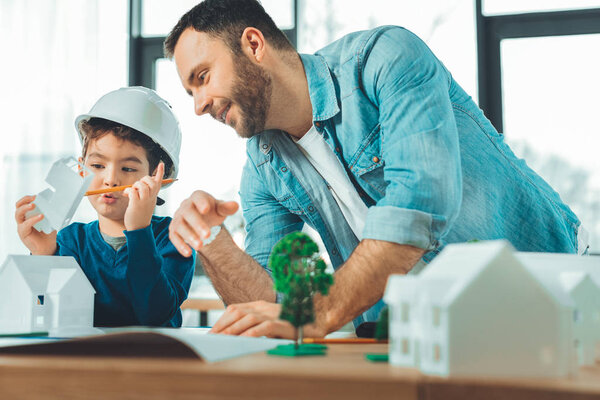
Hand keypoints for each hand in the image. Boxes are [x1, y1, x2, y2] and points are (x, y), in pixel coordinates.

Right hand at [15, 195, 56, 254]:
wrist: (47, 248)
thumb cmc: (47, 235)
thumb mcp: (51, 222)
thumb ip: (52, 215)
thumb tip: (61, 206)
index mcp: (28, 216)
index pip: (23, 204)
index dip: (27, 198)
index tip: (35, 195)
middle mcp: (23, 220)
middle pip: (18, 207)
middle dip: (25, 200)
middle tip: (33, 198)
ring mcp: (22, 226)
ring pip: (18, 214)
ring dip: (25, 208)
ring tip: (34, 205)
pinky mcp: (23, 233)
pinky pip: (25, 224)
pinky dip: (33, 219)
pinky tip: (40, 216)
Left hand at [123, 162, 163, 230]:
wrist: (139, 228)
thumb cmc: (140, 215)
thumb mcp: (146, 203)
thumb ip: (144, 194)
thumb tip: (137, 185)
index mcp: (154, 196)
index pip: (159, 182)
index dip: (160, 172)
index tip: (161, 163)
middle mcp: (151, 197)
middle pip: (151, 181)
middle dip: (143, 180)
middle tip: (137, 186)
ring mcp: (144, 201)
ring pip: (141, 185)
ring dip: (135, 185)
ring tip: (131, 192)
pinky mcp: (136, 204)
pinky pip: (133, 191)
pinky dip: (128, 191)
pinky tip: (126, 195)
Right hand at [169, 190, 238, 256]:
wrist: (202, 219)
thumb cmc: (212, 212)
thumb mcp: (220, 209)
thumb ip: (226, 208)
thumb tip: (235, 205)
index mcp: (198, 197)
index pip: (198, 197)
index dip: (201, 202)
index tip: (206, 209)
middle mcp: (185, 206)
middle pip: (188, 213)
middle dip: (197, 224)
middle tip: (208, 235)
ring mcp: (178, 218)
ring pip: (180, 226)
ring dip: (189, 236)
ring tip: (200, 246)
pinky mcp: (174, 230)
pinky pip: (174, 237)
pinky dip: (180, 245)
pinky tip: (188, 254)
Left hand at [209, 300, 326, 338]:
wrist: (313, 322)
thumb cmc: (288, 326)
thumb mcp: (268, 323)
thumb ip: (253, 325)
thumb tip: (233, 335)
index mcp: (259, 305)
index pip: (235, 309)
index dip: (222, 320)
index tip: (212, 332)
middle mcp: (264, 306)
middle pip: (238, 312)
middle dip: (222, 325)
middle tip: (212, 337)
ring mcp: (273, 313)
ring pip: (248, 318)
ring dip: (233, 329)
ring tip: (223, 339)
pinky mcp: (282, 322)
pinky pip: (264, 327)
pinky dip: (252, 333)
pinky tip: (243, 339)